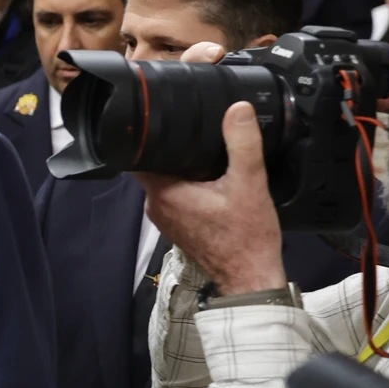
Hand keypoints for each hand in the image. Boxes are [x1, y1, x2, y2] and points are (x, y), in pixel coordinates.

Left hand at [131, 43, 284, 295]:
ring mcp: (166, 217)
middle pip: (152, 164)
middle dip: (170, 147)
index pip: (137, 155)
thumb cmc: (246, 238)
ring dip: (182, 165)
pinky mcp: (180, 224)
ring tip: (205, 150)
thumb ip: (243, 144)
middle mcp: (156, 205)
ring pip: (166, 178)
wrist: (252, 278)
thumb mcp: (249, 183)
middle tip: (192, 129)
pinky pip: (177, 194)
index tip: (159, 118)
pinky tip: (211, 176)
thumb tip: (238, 109)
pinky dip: (190, 182)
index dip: (146, 135)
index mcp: (163, 193)